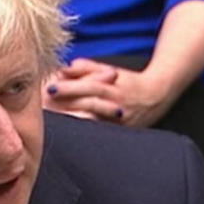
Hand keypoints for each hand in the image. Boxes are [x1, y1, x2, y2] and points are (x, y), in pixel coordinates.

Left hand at [44, 58, 176, 126]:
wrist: (157, 97)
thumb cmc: (129, 83)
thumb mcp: (110, 71)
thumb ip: (88, 68)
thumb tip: (66, 67)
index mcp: (114, 88)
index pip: (89, 86)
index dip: (70, 87)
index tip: (50, 87)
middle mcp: (116, 106)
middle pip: (89, 104)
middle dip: (67, 103)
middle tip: (46, 102)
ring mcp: (117, 123)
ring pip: (92, 122)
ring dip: (72, 121)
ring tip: (53, 121)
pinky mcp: (117, 134)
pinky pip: (97, 135)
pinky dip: (82, 133)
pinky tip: (67, 136)